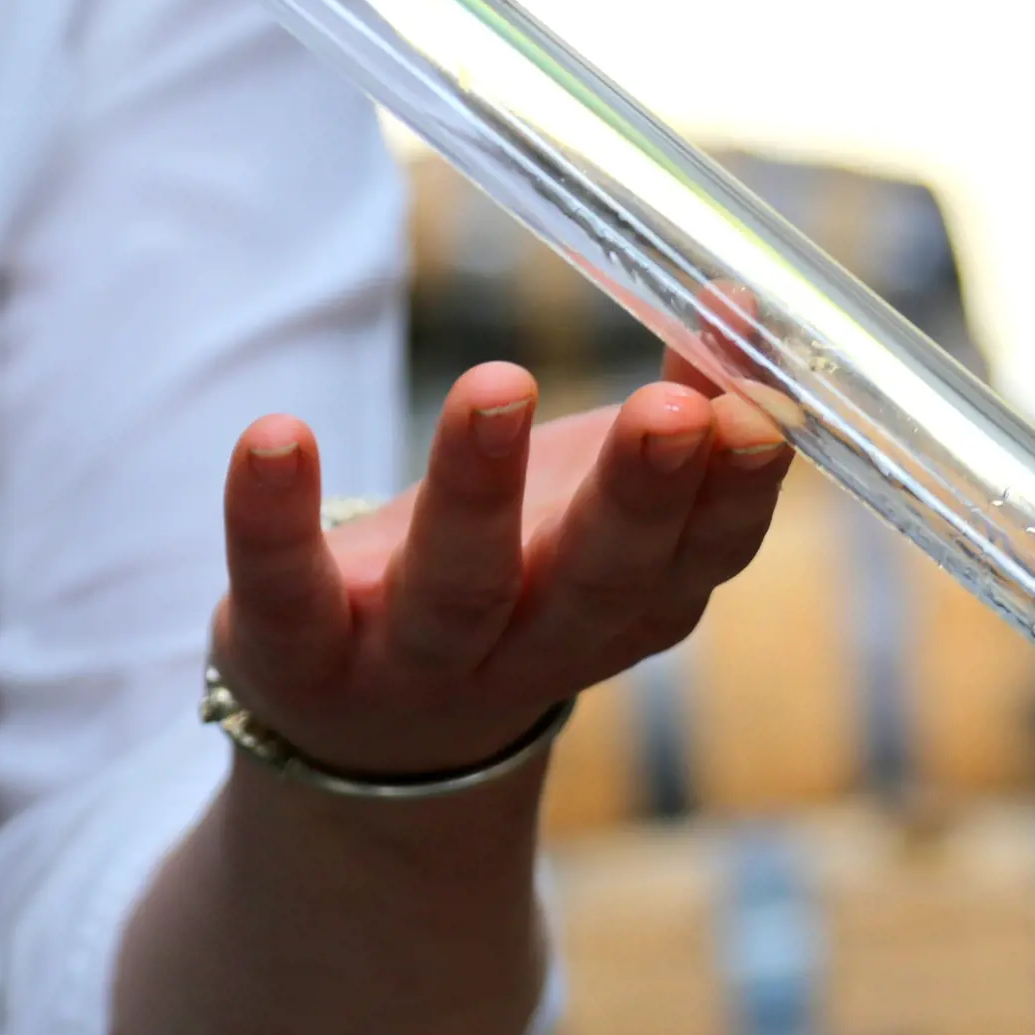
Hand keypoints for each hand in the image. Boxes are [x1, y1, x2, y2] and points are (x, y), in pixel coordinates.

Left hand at [211, 355, 791, 780]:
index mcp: (629, 607)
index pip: (703, 557)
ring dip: (479, 491)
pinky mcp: (298, 653)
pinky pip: (286, 592)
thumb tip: (729, 305)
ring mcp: (418, 660)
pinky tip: (276, 436)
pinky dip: (274, 521)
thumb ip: (673, 416)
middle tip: (669, 412)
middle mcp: (538, 644)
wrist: (370, 729)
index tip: (760, 407)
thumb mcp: (595, 507)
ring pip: (458, 590)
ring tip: (497, 384)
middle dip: (639, 497)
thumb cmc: (514, 581)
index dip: (737, 488)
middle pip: (599, 582)